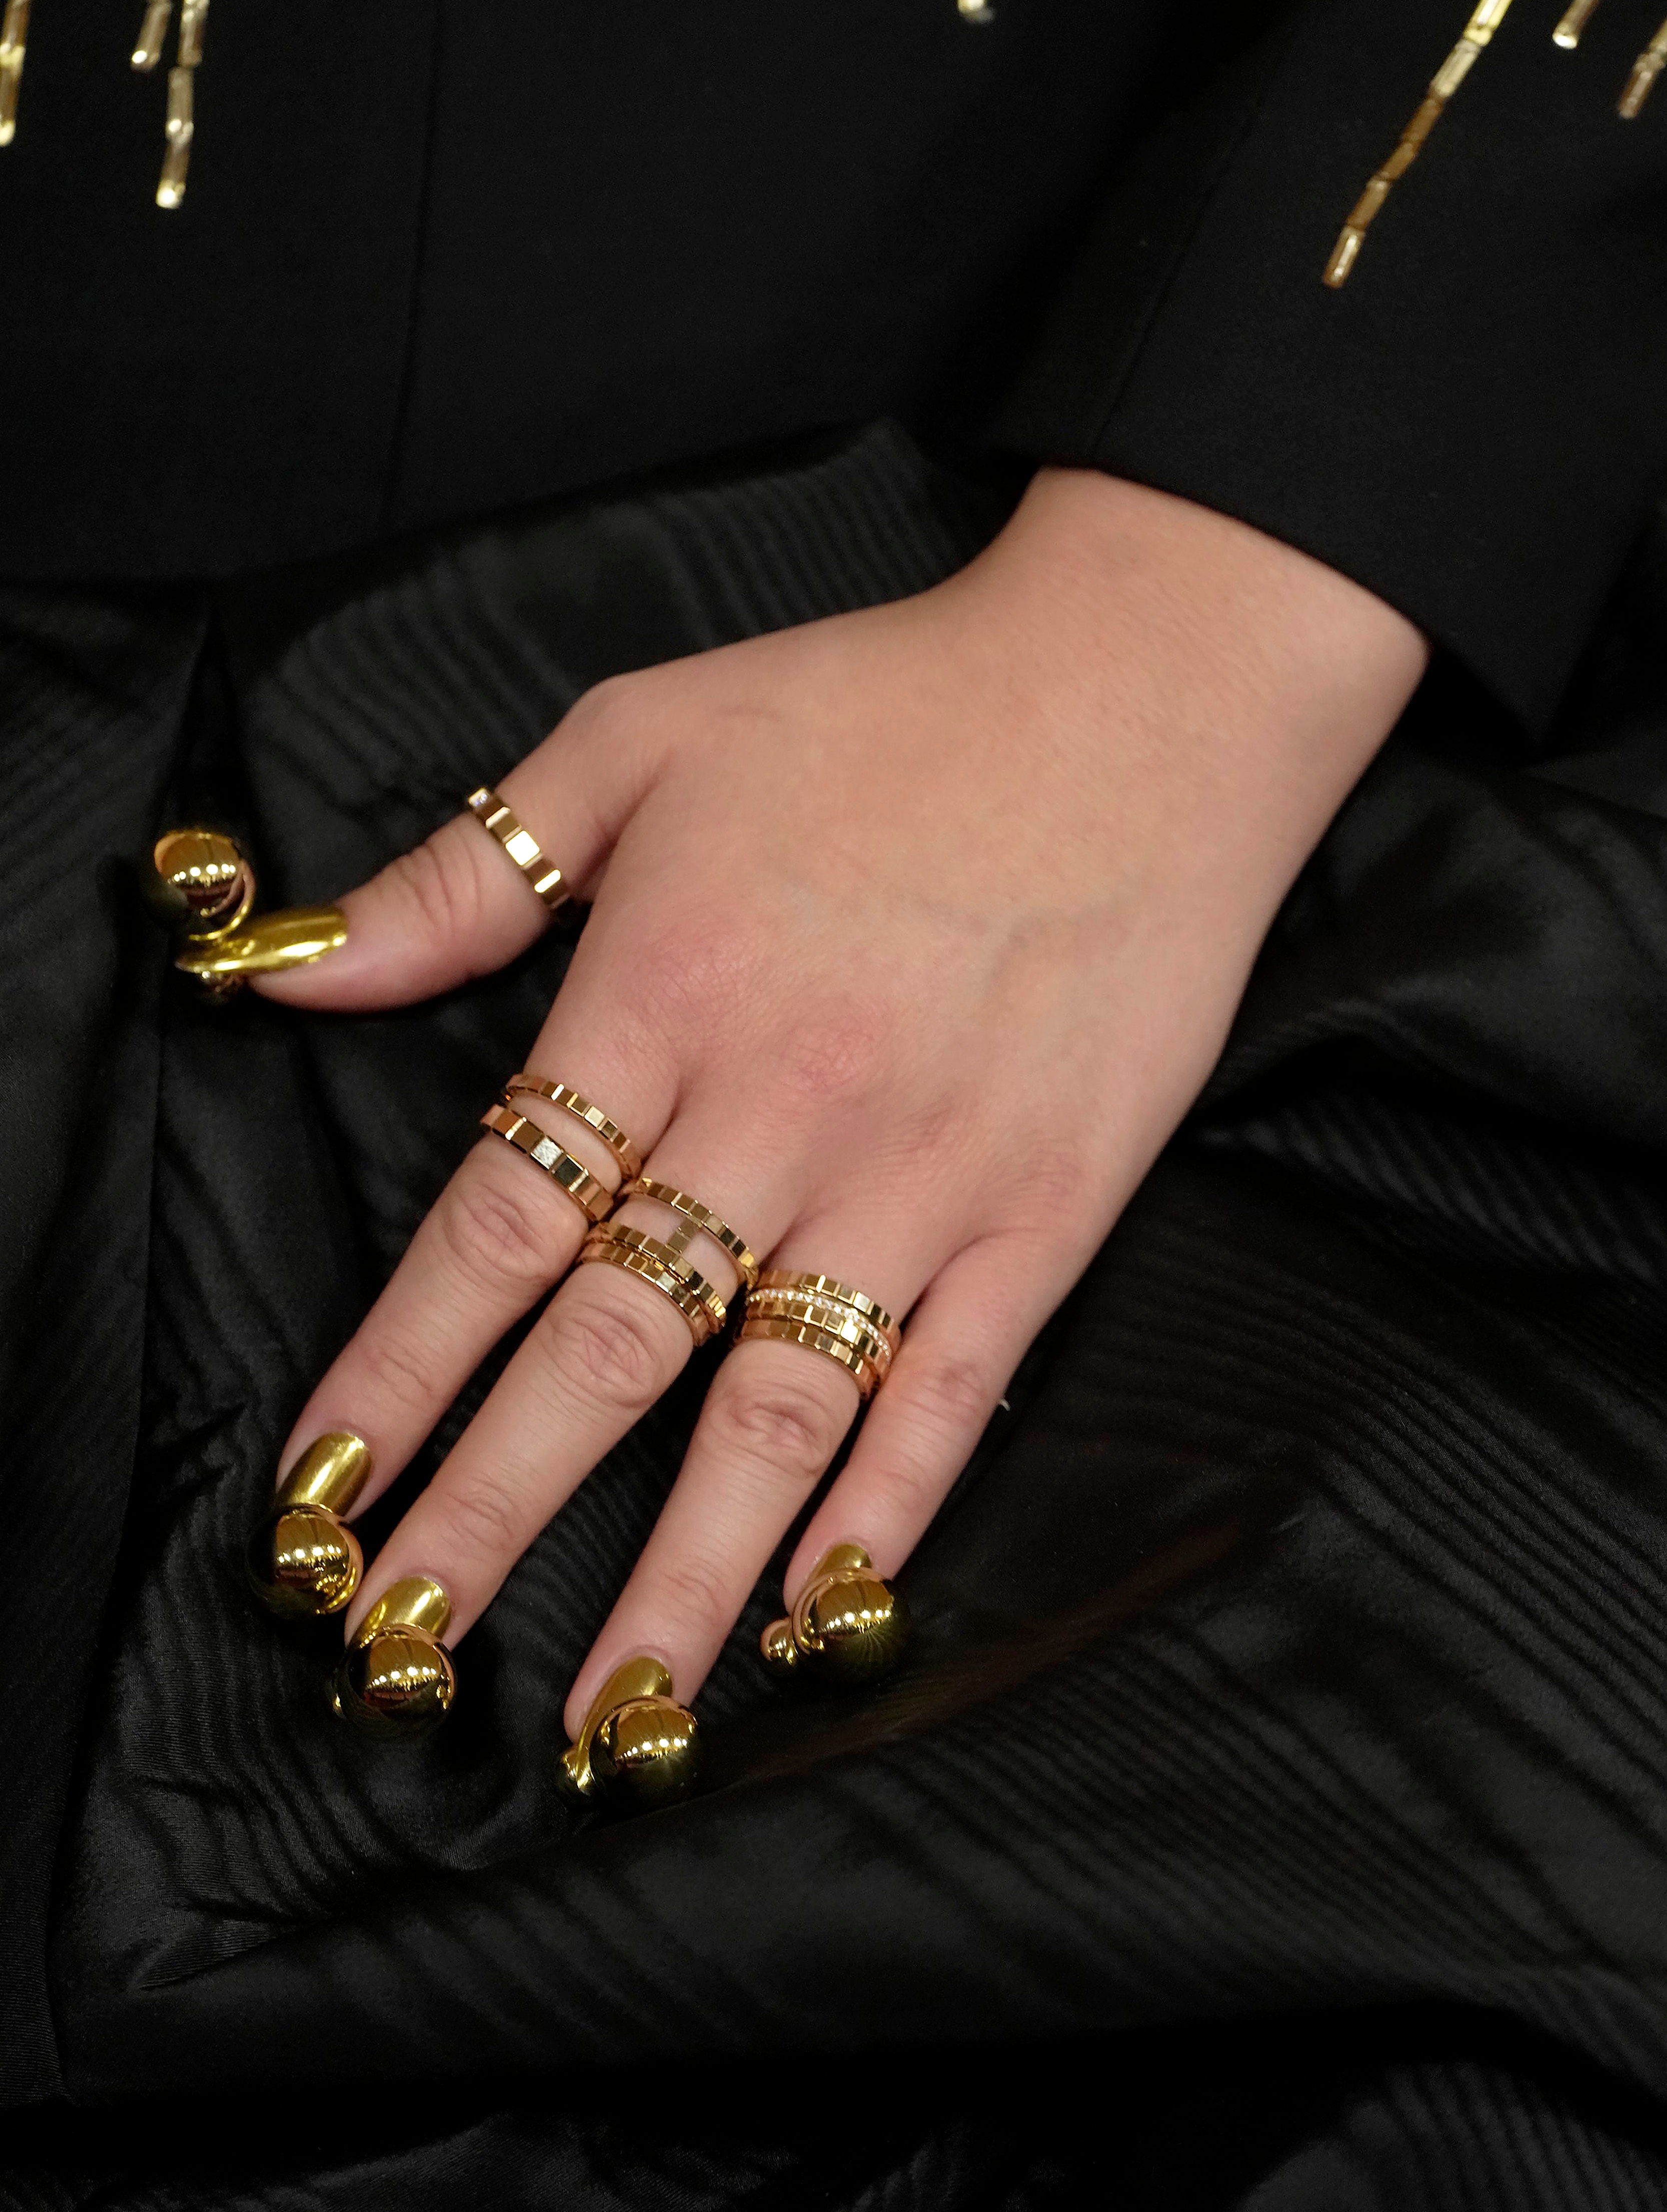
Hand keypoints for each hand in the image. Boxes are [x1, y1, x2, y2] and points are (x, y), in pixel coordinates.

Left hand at [262, 469, 1425, 1738]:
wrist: (1142, 691)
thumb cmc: (885, 704)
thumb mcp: (641, 733)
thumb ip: (465, 874)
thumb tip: (300, 972)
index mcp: (663, 996)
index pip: (493, 1234)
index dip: (398, 1378)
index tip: (323, 1495)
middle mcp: (783, 1112)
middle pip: (607, 1353)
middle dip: (492, 1513)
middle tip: (405, 1646)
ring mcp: (924, 1177)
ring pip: (774, 1415)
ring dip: (677, 1572)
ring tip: (608, 1713)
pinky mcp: (1048, 1210)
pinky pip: (951, 1392)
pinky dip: (886, 1513)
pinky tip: (821, 1618)